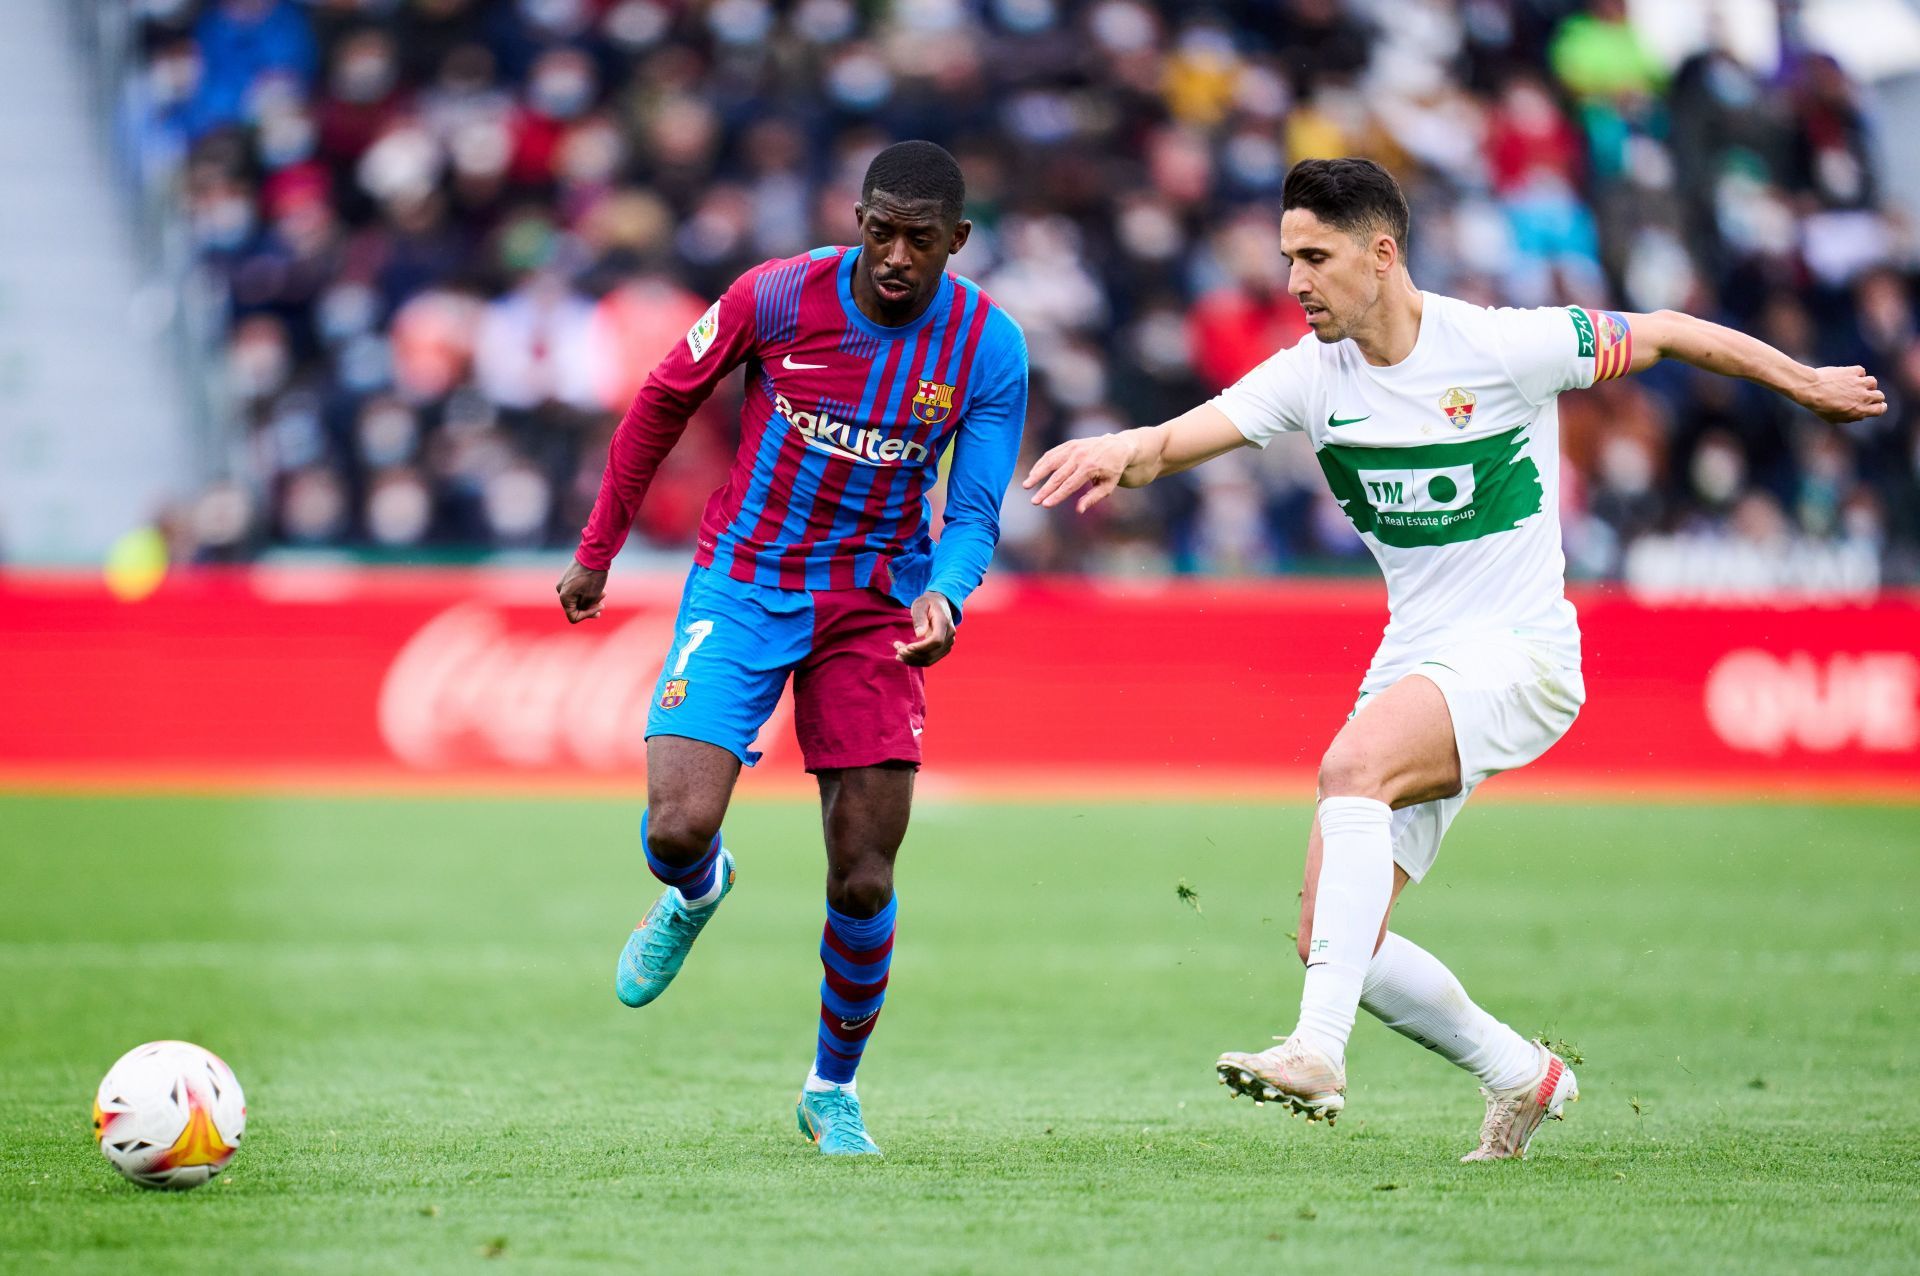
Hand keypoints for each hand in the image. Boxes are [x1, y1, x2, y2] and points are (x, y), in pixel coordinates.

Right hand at [555, 559, 607, 623]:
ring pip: (578, 598)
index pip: (573, 616)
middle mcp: (560, 590)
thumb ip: (585, 607)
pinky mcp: (569, 576)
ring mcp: (564, 582)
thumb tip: (581, 609)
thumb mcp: (591, 597)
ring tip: (604, 593)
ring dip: (591, 599)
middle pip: (575, 607)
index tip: (599, 607)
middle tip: (602, 603)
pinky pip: (577, 590)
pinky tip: (599, 588)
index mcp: (564, 597)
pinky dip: (588, 592)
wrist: (594, 554)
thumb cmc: (593, 576)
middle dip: (590, 607)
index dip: (587, 615)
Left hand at [893, 592, 955, 665]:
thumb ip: (920, 618)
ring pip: (930, 659)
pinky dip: (916, 660)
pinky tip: (904, 657)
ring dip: (912, 660)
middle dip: (913, 655)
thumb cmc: (927, 603)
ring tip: (898, 654)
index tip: (907, 648)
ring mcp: (948, 643)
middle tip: (897, 649)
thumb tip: (919, 635)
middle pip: (932, 652)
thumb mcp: (920, 605)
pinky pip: (930, 659)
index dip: (922, 647)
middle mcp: (949, 635)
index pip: (936, 640)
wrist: (939, 604)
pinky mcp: (943, 649)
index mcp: (944, 622)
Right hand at [1023, 432, 1140, 511]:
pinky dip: (1041, 464)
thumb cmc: (1113, 470)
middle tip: (1034, 502)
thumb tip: (1079, 510)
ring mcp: (1073, 448)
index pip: (1069, 485)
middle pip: (1057, 476)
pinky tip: (1033, 474)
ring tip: (1026, 485)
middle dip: (1044, 490)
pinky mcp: (1069, 444)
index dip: (1056, 496)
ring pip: (1050, 462)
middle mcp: (1080, 456)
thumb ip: (1093, 498)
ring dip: (1037, 474)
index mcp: (1090, 468)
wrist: (1118, 446)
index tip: (1045, 505)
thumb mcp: (1108, 486)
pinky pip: (1052, 454)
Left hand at [1798, 365, 1887, 423]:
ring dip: (1865, 384)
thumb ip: (1850, 418)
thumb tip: (1861, 415)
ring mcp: (1860, 383)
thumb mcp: (1833, 419)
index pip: (1881, 409)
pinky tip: (1846, 375)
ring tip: (1854, 385)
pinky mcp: (1854, 372)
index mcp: (1860, 411)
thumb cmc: (1819, 406)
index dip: (1880, 407)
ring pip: (1873, 382)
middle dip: (1874, 396)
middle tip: (1864, 395)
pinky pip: (1861, 371)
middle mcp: (1863, 397)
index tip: (1876, 405)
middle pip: (1880, 395)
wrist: (1811, 389)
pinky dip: (1856, 373)